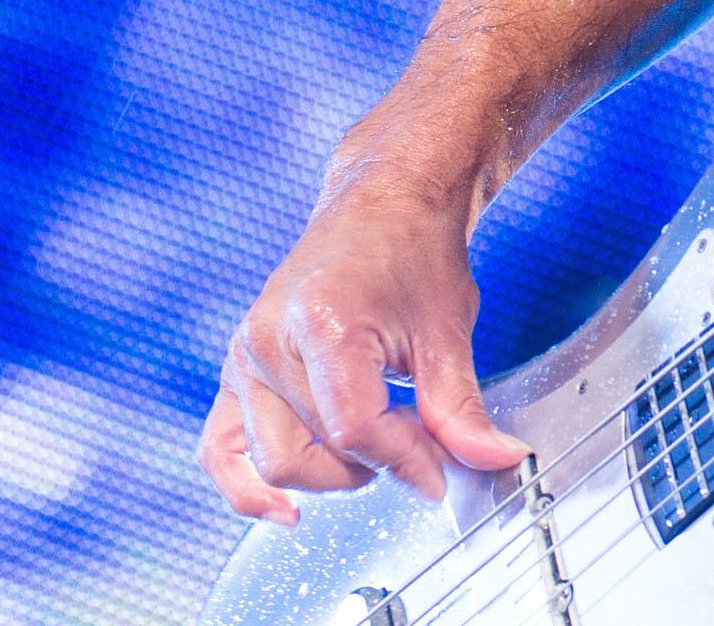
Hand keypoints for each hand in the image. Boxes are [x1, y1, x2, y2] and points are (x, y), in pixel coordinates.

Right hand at [198, 174, 528, 523]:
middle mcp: (268, 341)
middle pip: (312, 454)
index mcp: (322, 323)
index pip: (356, 431)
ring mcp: (243, 356)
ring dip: (330, 472)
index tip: (440, 472)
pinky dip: (245, 487)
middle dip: (373, 464)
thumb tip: (493, 461)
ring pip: (272, 462)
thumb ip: (460, 408)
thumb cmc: (414, 251)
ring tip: (375, 440)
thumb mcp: (447, 331)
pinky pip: (220, 450)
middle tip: (417, 439)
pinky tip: (285, 510)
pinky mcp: (236, 369)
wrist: (382, 203)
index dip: (405, 462)